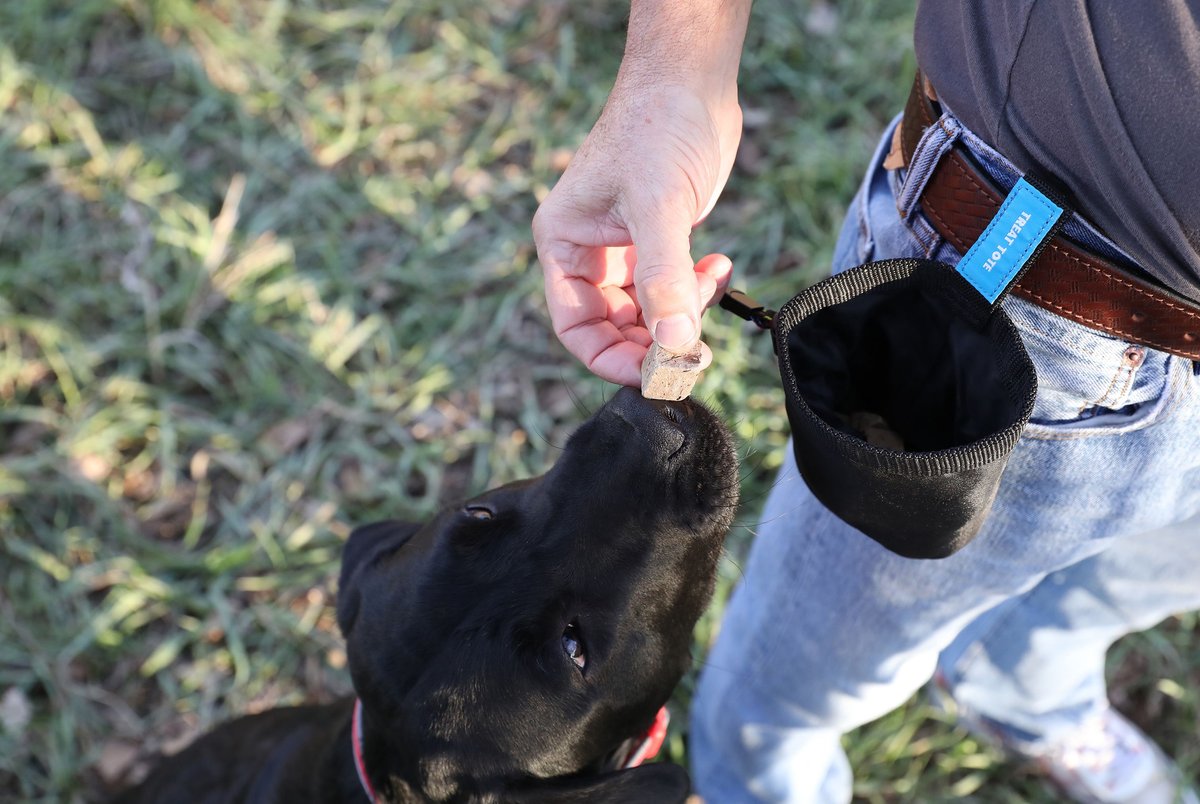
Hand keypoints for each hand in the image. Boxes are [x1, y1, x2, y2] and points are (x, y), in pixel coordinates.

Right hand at [533, 82, 741, 386]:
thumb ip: (664, 279)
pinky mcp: (660, 240)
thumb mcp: (657, 207)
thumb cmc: (657, 128)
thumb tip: (675, 344)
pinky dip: (699, 287)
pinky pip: (675, 286)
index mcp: (564, 243)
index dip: (609, 357)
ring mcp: (625, 248)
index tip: (652, 372)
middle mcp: (589, 251)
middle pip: (613, 325)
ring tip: (710, 282)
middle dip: (654, 338)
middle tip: (695, 347)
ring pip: (649, 310)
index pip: (575, 325)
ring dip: (683, 310)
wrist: (692, 82)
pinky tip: (720, 265)